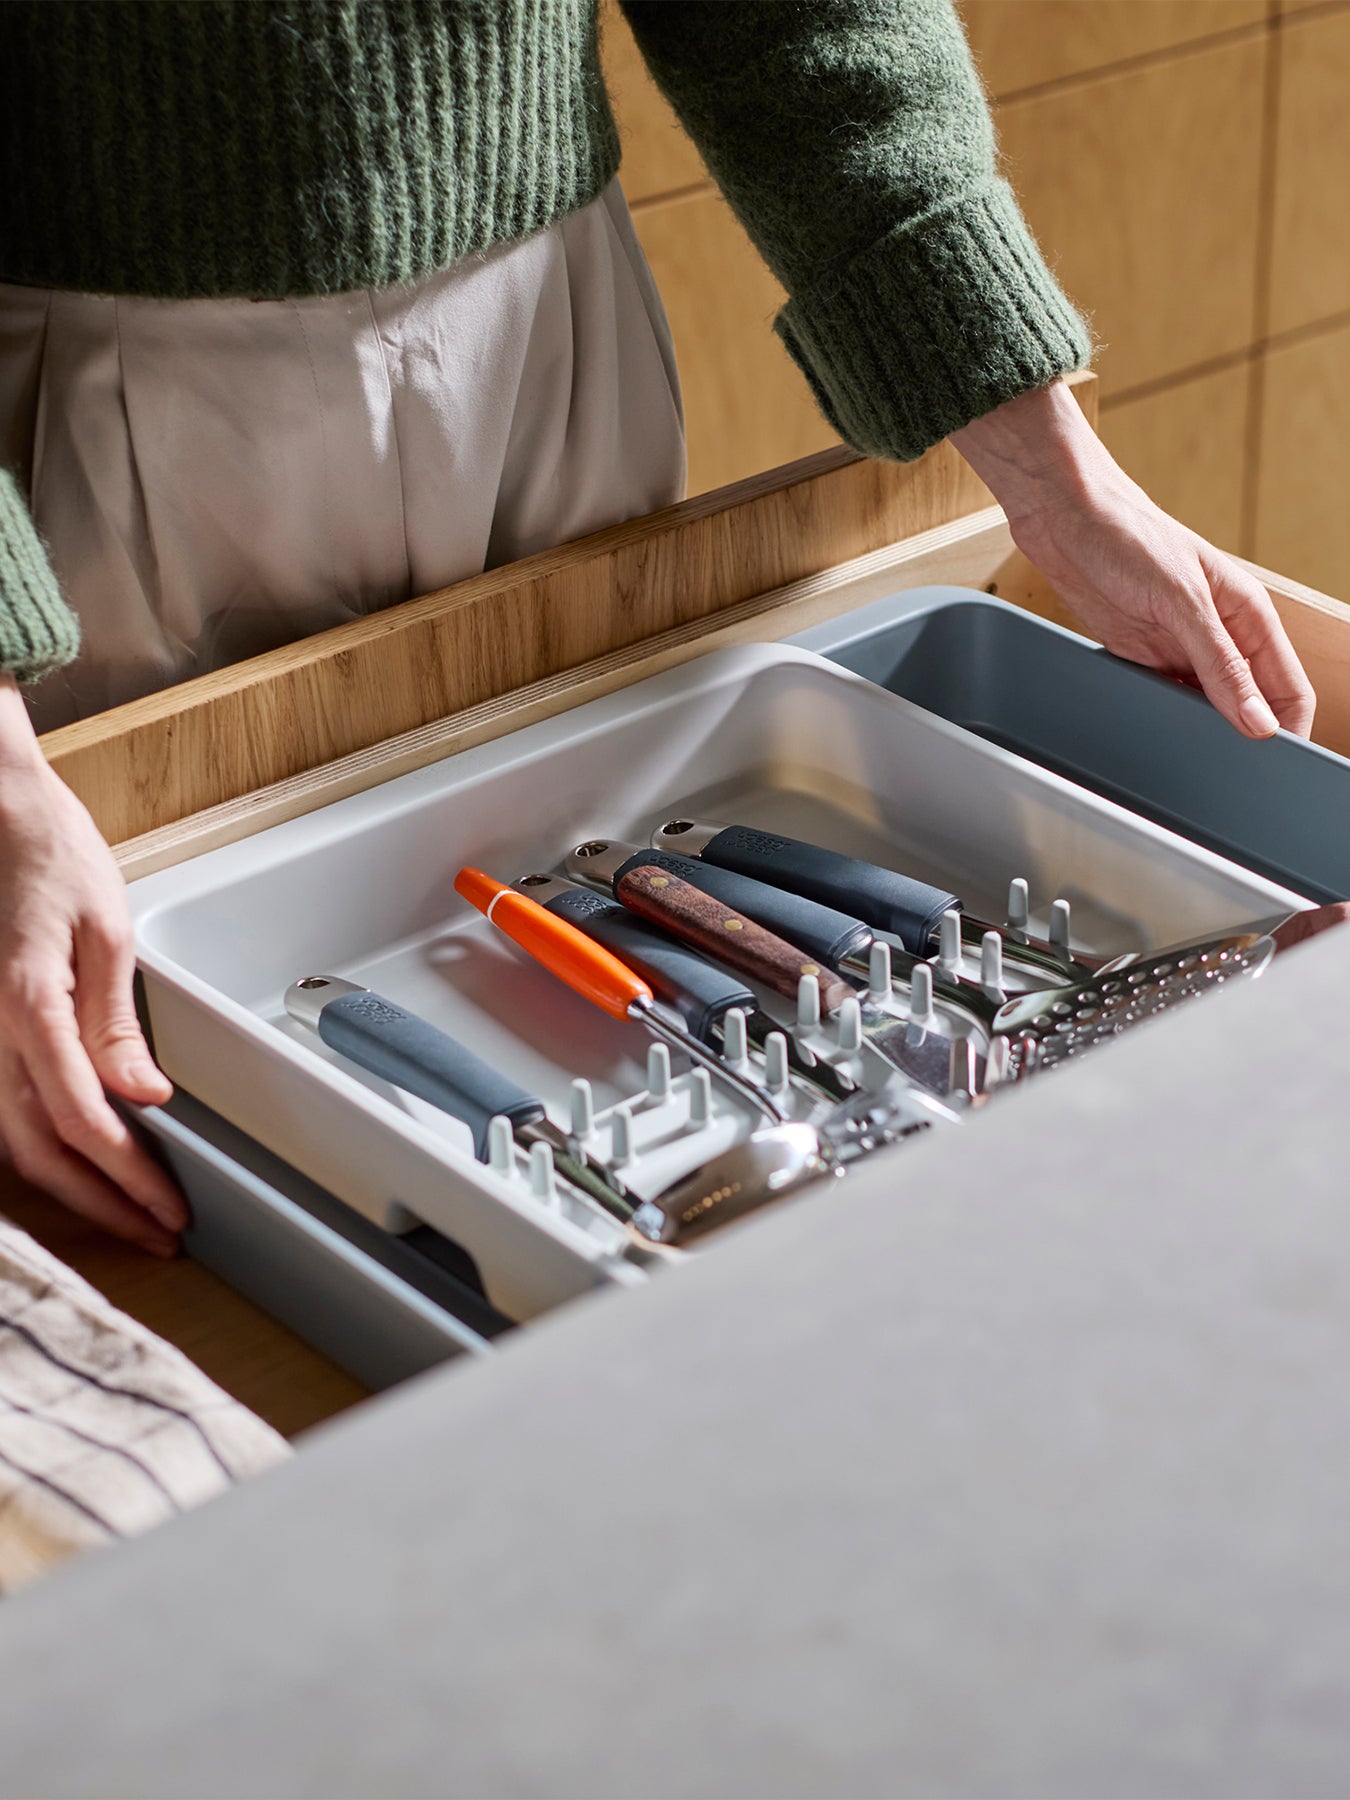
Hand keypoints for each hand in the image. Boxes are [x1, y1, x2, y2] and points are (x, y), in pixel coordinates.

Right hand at [0, 678, 184, 1254]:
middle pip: (39, 1150)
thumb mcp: (106, 929)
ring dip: (72, 1187)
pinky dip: (40, 1149)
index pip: (80, 1119)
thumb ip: (115, 1020)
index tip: (167, 1207)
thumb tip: (144, 1094)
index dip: (125, 1175)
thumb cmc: (50, 856)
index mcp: (26, 1005)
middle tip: (158, 1233)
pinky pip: (0, 1110)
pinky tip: (79, 1166)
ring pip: (12, 1142)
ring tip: (127, 1213)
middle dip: (103, 1203)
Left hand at [951, 380, 1315, 739]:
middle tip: (1229, 776)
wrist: (1065, 520)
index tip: (1273, 767)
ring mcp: (1181, 649)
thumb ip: (1221, 663)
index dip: (1287, 731)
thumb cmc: (1128, 535)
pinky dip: (1165, 720)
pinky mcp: (1143, 658)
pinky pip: (1165, 701)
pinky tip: (1158, 734)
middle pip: (1250, 706)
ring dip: (1202, 733)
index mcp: (1248, 615)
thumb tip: (1257, 720)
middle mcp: (1220, 636)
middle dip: (1244, 740)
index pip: (1288, 688)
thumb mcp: (1183, 600)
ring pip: (1207, 710)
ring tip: (1193, 760)